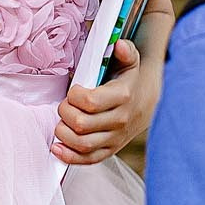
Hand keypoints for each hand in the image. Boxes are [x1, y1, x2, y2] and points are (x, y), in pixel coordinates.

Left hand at [52, 40, 151, 165]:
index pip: (90, 102)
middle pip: (81, 124)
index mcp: (122, 97)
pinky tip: (57, 147)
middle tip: (65, 105)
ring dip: (63, 133)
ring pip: (82, 144)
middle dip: (65, 113)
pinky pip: (87, 159)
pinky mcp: (110, 151)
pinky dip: (69, 156)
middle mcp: (119, 121)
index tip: (73, 91)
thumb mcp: (130, 63)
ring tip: (61, 122)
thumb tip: (120, 45)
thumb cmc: (130, 82)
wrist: (146, 105)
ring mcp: (115, 138)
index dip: (73, 96)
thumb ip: (125, 52)